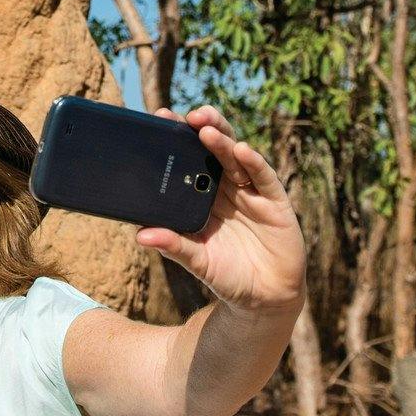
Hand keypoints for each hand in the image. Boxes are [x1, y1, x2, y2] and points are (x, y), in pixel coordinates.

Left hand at [137, 107, 304, 314]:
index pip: (190, 158)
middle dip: (202, 128)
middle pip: (215, 149)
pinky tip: (242, 151)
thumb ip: (173, 245)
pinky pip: (264, 178)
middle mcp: (228, 187)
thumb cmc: (226, 275)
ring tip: (205, 128)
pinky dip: (253, 163)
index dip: (178, 137)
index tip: (160, 118)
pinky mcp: (275, 202)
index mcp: (205, 195)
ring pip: (237, 157)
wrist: (263, 299)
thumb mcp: (196, 261)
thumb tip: (140, 235)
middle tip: (186, 116)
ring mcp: (252, 192)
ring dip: (222, 141)